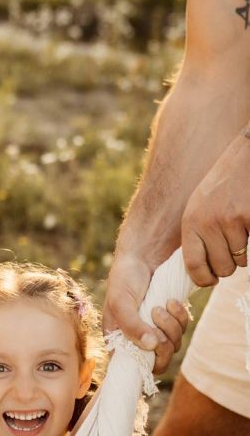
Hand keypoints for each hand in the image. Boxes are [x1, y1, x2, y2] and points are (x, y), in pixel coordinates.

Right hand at [102, 252, 188, 373]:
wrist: (144, 255)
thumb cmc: (125, 278)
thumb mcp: (121, 301)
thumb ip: (131, 325)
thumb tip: (150, 346)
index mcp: (118, 341)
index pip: (131, 369)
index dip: (144, 363)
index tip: (150, 347)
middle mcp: (136, 341)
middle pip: (157, 362)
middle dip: (164, 343)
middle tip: (158, 317)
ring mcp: (154, 332)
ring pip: (172, 346)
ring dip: (172, 326)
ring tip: (164, 305)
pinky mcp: (170, 322)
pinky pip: (181, 331)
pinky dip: (180, 317)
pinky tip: (172, 301)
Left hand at [181, 130, 249, 286]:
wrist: (247, 156)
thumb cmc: (225, 184)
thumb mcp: (200, 206)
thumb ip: (198, 236)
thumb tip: (199, 273)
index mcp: (191, 221)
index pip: (193, 266)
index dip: (204, 279)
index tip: (211, 279)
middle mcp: (208, 222)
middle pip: (222, 268)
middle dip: (229, 265)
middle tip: (232, 249)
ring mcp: (231, 220)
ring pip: (241, 259)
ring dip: (244, 252)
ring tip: (243, 230)